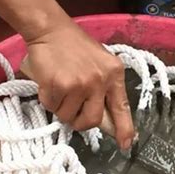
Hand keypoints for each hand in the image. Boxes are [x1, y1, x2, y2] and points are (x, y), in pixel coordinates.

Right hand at [25, 19, 134, 149]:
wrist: (50, 29)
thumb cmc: (75, 47)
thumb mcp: (100, 64)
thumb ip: (104, 89)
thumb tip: (103, 119)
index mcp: (114, 74)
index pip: (122, 107)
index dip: (124, 129)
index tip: (126, 144)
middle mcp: (99, 80)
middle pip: (92, 121)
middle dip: (81, 122)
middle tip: (74, 113)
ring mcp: (79, 83)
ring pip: (68, 116)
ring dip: (61, 108)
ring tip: (60, 88)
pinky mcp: (58, 85)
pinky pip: (52, 106)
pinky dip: (48, 99)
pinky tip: (50, 82)